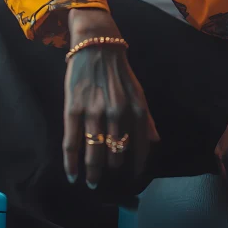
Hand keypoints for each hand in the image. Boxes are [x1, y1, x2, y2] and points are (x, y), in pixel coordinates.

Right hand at [63, 8, 159, 189]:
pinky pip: (72, 142)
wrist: (97, 45)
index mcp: (137, 109)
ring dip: (93, 172)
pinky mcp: (73, 108)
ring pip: (94, 152)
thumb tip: (156, 143)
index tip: (132, 180)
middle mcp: (118, 113)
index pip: (140, 147)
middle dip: (112, 170)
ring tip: (92, 183)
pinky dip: (71, 163)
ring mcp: (95, 111)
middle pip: (115, 153)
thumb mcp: (139, 92)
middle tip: (107, 180)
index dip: (136, 166)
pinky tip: (72, 175)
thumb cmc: (120, 71)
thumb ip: (147, 119)